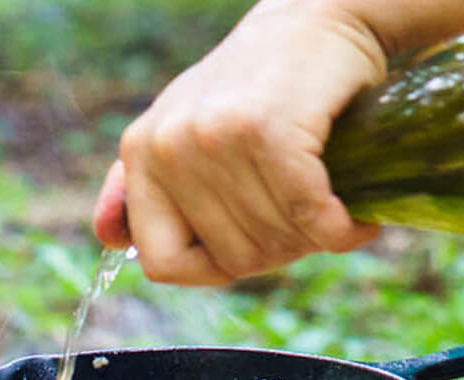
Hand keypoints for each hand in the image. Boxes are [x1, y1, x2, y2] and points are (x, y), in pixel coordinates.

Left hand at [93, 0, 386, 285]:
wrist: (317, 14)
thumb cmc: (258, 84)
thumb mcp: (186, 126)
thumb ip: (144, 185)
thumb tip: (106, 237)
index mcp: (140, 152)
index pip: (163, 263)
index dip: (215, 271)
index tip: (253, 250)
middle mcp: (167, 146)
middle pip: (231, 258)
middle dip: (281, 253)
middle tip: (311, 225)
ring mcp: (213, 137)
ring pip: (271, 241)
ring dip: (316, 241)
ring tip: (334, 215)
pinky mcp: (265, 129)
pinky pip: (307, 215)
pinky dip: (342, 231)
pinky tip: (357, 223)